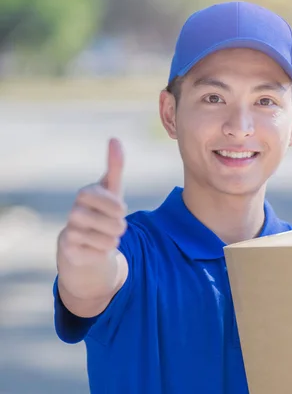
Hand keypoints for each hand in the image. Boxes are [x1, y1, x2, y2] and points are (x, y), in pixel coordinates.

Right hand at [58, 138, 127, 266]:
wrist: (84, 240)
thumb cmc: (102, 211)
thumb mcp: (112, 189)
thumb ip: (115, 166)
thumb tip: (114, 138)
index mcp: (85, 194)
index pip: (113, 203)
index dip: (118, 208)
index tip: (119, 209)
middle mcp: (74, 212)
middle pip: (113, 224)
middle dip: (120, 227)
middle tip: (116, 226)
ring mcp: (70, 232)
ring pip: (107, 241)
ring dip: (113, 240)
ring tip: (107, 237)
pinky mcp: (69, 251)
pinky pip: (97, 255)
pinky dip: (102, 253)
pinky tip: (95, 248)